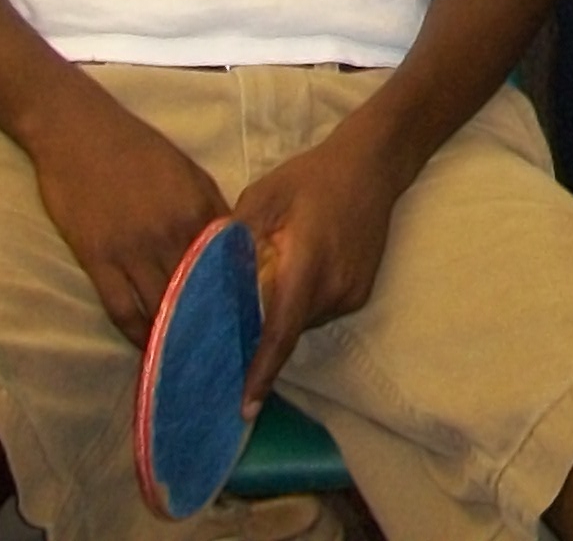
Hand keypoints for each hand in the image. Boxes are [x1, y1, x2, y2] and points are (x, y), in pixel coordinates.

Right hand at [28, 89, 230, 344]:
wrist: (79, 131)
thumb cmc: (137, 148)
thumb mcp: (188, 171)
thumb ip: (211, 210)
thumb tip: (233, 248)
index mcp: (199, 209)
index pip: (228, 265)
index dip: (239, 297)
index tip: (250, 325)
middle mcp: (171, 234)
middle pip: (198, 293)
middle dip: (211, 326)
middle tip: (223, 357)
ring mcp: (132, 250)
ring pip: (161, 307)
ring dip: (175, 337)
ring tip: (189, 361)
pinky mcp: (97, 260)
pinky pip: (121, 309)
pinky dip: (136, 334)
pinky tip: (148, 348)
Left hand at [232, 131, 408, 414]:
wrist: (373, 165)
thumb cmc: (311, 178)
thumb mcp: (263, 197)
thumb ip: (232, 240)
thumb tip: (200, 279)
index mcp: (307, 265)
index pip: (280, 332)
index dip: (261, 372)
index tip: (244, 407)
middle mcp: (333, 289)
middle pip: (287, 330)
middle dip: (258, 337)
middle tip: (227, 332)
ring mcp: (352, 293)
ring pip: (303, 321)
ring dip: (281, 313)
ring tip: (266, 284)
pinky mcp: (360, 292)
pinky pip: (320, 309)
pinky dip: (301, 302)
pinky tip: (296, 271)